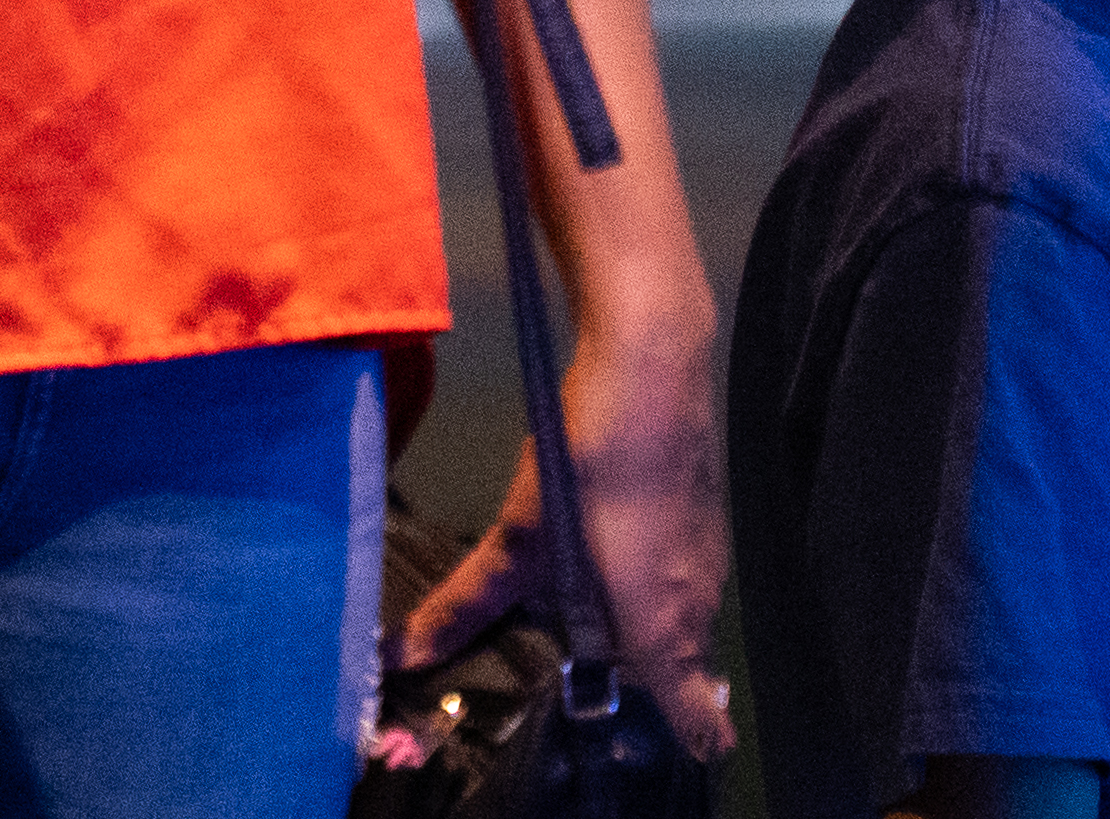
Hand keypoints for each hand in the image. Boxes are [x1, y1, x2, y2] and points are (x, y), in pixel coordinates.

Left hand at [397, 327, 734, 760]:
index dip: (686, 733)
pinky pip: (679, 576)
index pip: (696, 712)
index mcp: (662, 626)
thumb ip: (469, 602)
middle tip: (576, 650)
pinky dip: (648, 577)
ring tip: (583, 593)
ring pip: (675, 616)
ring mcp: (709, 561)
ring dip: (638, 618)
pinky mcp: (704, 520)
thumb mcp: (522, 534)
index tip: (664, 740)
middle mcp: (698, 605)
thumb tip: (401, 653)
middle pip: (672, 664)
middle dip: (632, 667)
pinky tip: (608, 540)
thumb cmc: (594, 462)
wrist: (653, 369)